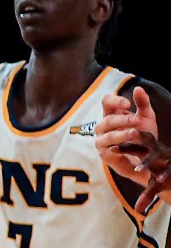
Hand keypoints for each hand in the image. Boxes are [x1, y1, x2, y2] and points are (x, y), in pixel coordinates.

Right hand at [100, 88, 170, 202]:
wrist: (145, 159)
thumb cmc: (142, 136)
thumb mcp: (145, 118)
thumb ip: (142, 103)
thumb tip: (138, 88)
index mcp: (111, 113)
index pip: (107, 102)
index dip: (115, 101)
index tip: (128, 104)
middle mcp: (103, 125)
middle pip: (108, 118)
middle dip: (123, 120)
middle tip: (136, 120)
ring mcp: (101, 139)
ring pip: (109, 134)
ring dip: (123, 134)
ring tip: (135, 134)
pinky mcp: (103, 152)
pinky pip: (109, 148)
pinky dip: (119, 146)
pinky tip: (128, 146)